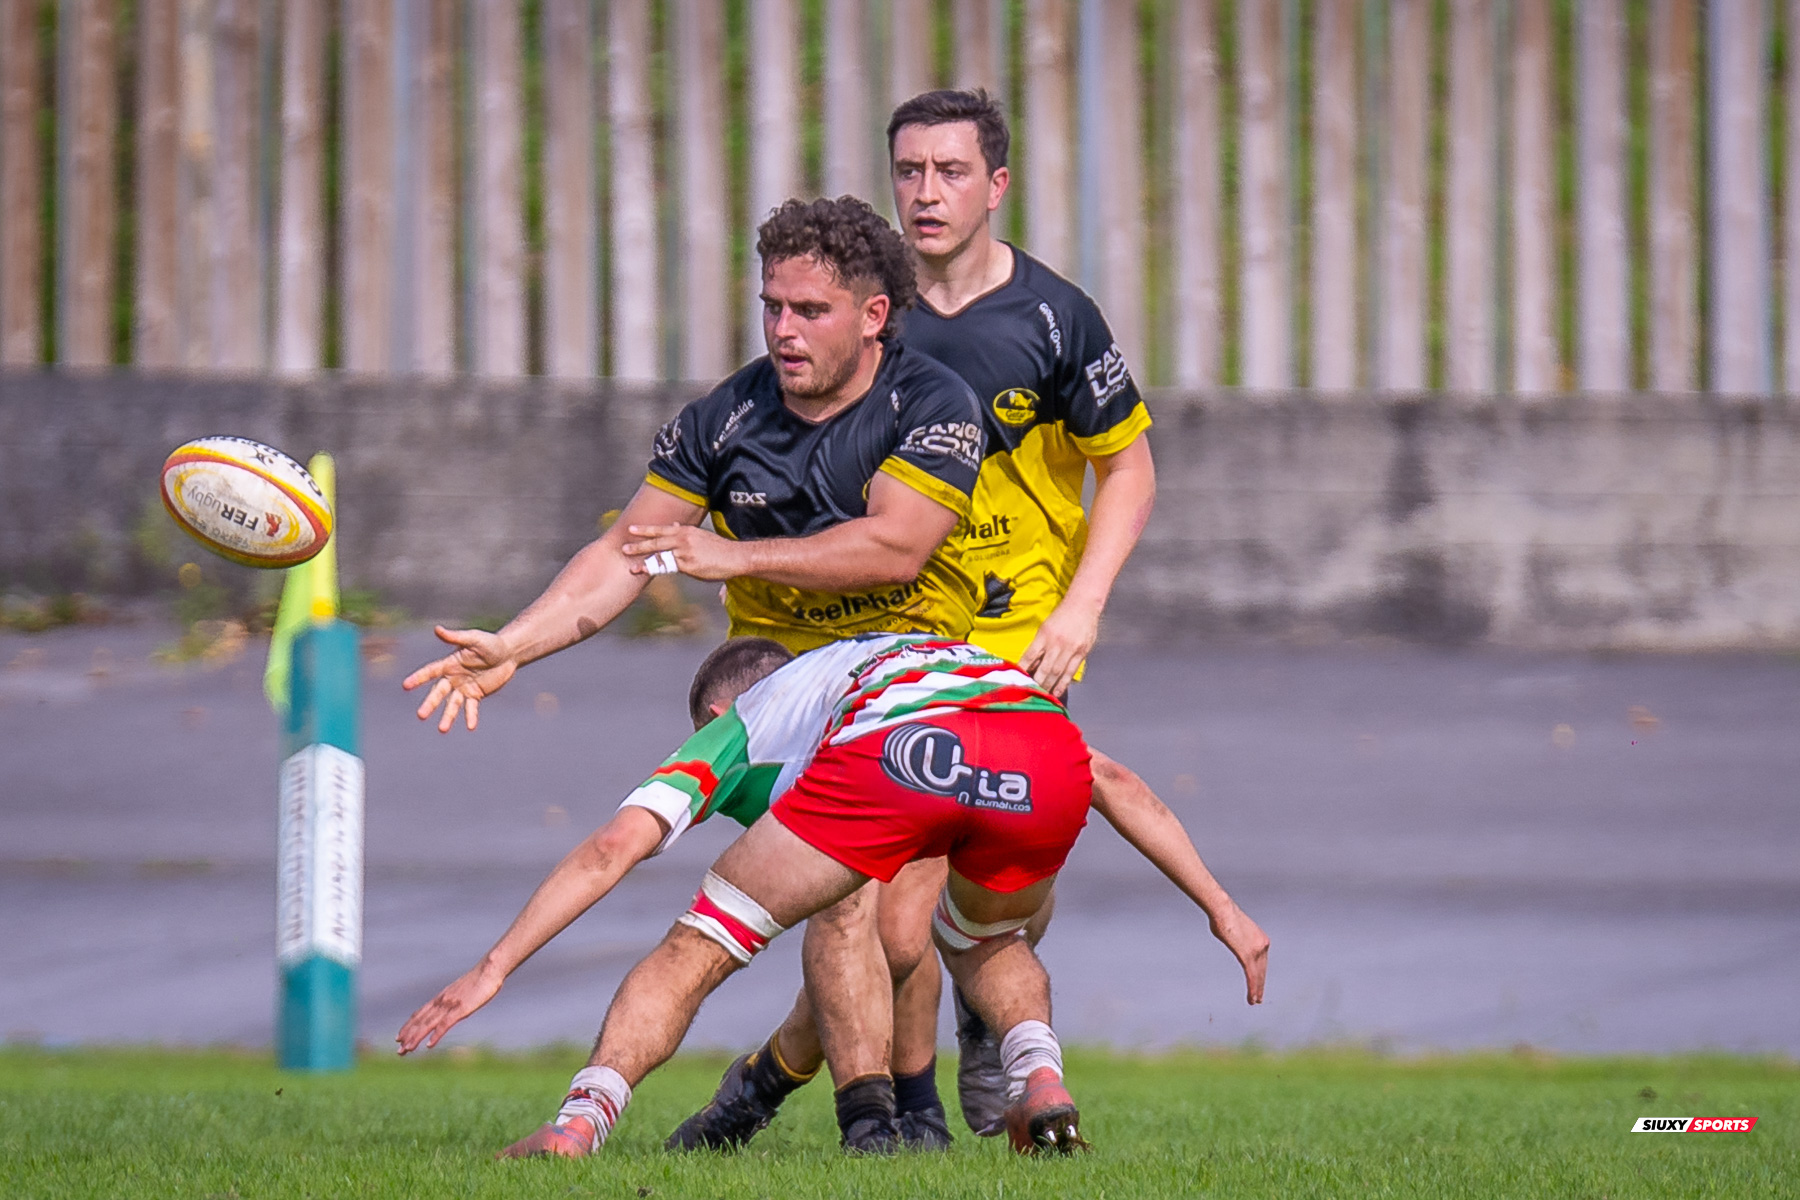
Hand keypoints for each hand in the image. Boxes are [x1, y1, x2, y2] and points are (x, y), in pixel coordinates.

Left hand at [396, 963, 503, 1053]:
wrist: (490, 968)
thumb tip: (454, 1003)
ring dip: (416, 1037)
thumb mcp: (464, 989)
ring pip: (428, 1024)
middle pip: (420, 1020)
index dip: (408, 1026)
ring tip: (407, 1050)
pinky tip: (429, 1045)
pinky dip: (436, 1035)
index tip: (399, 1037)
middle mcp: (442, 1001)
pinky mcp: (461, 1009)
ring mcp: (450, 1005)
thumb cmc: (481, 978)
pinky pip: (445, 1024)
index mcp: (442, 996)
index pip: (420, 1013)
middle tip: (399, 1051)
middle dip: (408, 1035)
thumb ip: (456, 997)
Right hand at [402, 626, 518, 732]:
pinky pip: (472, 708)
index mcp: (449, 663)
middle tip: (421, 715)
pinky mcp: (476, 694)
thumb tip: (437, 629)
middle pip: (439, 692)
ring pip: (453, 704)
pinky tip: (470, 726)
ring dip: (448, 716)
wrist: (509, 653)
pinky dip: (470, 717)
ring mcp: (464, 688)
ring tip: (442, 729)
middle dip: (430, 704)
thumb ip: (456, 637)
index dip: (418, 678)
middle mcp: (453, 677)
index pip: (431, 672)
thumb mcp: (474, 639)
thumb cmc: (490, 643)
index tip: (405, 686)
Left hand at [621, 523, 745, 581]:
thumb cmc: (718, 548)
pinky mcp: (688, 565)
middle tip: (624, 547)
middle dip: (639, 544)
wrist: (735, 556)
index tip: (631, 529)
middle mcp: (684, 539)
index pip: (662, 529)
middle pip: (657, 541)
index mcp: (686, 531)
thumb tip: (674, 525)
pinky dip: (655, 569)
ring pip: (660, 556)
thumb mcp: (700, 535)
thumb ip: (685, 532)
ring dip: (644, 560)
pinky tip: (646, 571)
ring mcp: (685, 552)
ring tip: (631, 566)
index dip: (646, 530)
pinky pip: (668, 568)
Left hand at [1018, 599, 1100, 698]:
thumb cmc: (1062, 615)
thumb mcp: (1046, 627)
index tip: (1017, 681)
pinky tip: (1057, 693)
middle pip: (1044, 668)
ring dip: (1048, 686)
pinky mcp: (1082, 653)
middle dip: (1036, 683)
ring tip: (1042, 697)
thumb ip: (1039, 646)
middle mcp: (1057, 643)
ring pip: (1057, 672)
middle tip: (1029, 695)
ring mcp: (1070, 649)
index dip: (1023, 670)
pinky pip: (1070, 672)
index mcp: (1044, 635)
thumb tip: (1031, 665)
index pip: (1030, 656)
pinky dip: (1063, 684)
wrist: (1084, 604)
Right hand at [1209, 902, 1269, 1004]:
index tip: (1259, 985)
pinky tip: (1252, 997)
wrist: (1222, 909)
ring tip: (1254, 1001)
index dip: (1261, 975)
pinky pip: (1251, 976)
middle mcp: (1262, 946)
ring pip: (1258, 976)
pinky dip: (1252, 988)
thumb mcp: (1236, 929)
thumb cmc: (1224, 915)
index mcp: (1262, 939)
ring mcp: (1256, 951)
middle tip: (1258, 998)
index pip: (1263, 963)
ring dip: (1256, 990)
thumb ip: (1238, 939)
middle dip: (1260, 986)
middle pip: (1262, 971)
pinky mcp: (1247, 955)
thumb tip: (1232, 939)